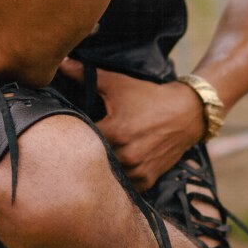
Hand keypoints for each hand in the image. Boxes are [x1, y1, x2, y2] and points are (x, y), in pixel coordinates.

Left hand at [61, 60, 206, 190]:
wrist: (187, 112)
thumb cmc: (149, 96)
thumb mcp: (117, 83)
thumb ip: (85, 75)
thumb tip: (60, 62)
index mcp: (114, 132)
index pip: (81, 139)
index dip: (76, 133)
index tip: (75, 128)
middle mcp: (126, 155)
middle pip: (94, 158)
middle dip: (89, 150)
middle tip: (86, 143)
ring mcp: (137, 170)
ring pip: (108, 174)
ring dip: (103, 165)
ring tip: (101, 154)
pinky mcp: (147, 179)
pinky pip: (124, 185)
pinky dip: (120, 176)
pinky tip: (117, 164)